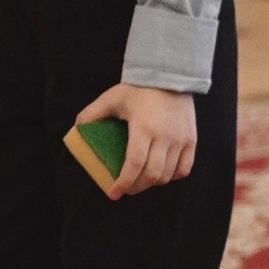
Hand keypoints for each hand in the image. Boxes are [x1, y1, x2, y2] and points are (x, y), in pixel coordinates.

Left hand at [77, 81, 196, 193]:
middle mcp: (165, 136)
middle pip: (152, 175)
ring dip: (152, 183)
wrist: (170, 75)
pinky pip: (184, 169)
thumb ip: (92, 113)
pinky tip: (161, 174)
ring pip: (167, 175)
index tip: (113, 193)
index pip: (134, 164)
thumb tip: (77, 129)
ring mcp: (180, 139)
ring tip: (140, 181)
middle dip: (136, 187)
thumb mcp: (112, 98)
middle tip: (125, 189)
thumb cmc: (138, 88)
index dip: (123, 183)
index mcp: (143, 127)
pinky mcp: (191, 140)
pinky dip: (171, 176)